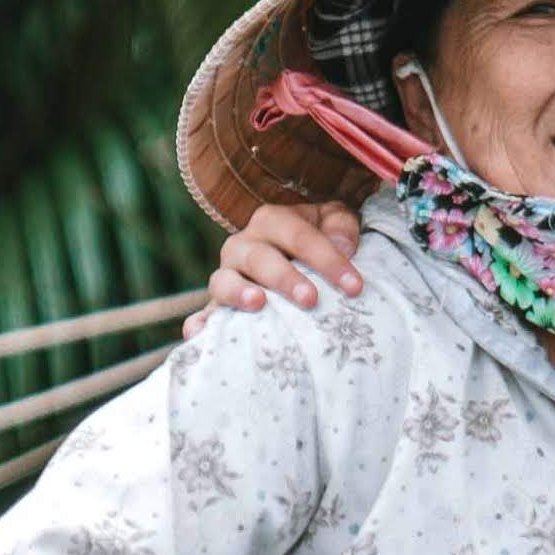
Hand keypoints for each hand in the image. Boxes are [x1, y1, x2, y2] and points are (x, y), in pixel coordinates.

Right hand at [195, 202, 365, 335]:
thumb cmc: (316, 238)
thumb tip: (344, 246)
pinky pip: (203, 312)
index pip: (299, 236)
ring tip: (258, 304)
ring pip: (224, 280)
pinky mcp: (217, 303)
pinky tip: (198, 334)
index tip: (355, 286)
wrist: (286, 254)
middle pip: (260, 257)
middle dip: (285, 277)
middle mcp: (244, 245)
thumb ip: (341, 225)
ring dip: (239, 292)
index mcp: (272, 221)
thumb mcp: (331, 221)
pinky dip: (199, 322)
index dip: (328, 260)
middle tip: (310, 299)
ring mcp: (227, 274)